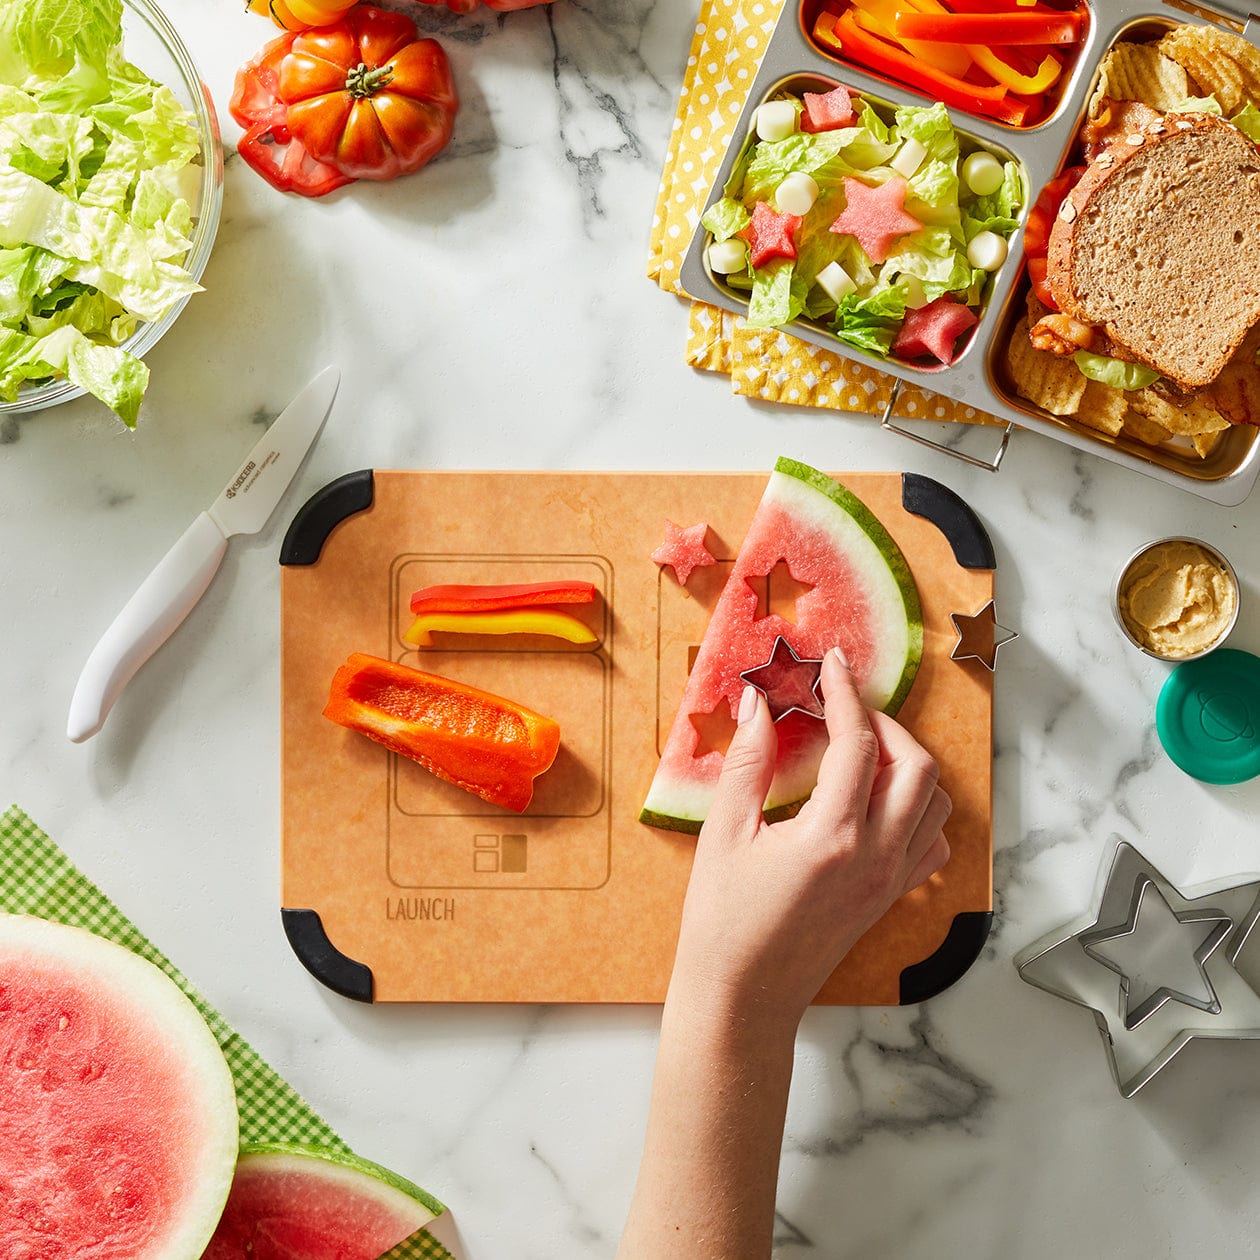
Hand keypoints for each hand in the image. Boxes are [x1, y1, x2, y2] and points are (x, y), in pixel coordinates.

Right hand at [670, 648, 950, 1036]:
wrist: (742, 998)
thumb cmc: (722, 922)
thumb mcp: (724, 833)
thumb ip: (747, 762)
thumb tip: (757, 704)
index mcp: (833, 835)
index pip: (857, 743)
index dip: (845, 693)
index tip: (833, 663)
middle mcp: (875, 856)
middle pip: (916, 766)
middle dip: (885, 725)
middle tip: (844, 709)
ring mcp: (890, 881)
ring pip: (935, 804)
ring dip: (908, 765)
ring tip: (862, 752)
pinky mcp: (889, 900)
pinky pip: (932, 846)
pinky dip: (919, 813)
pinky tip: (879, 804)